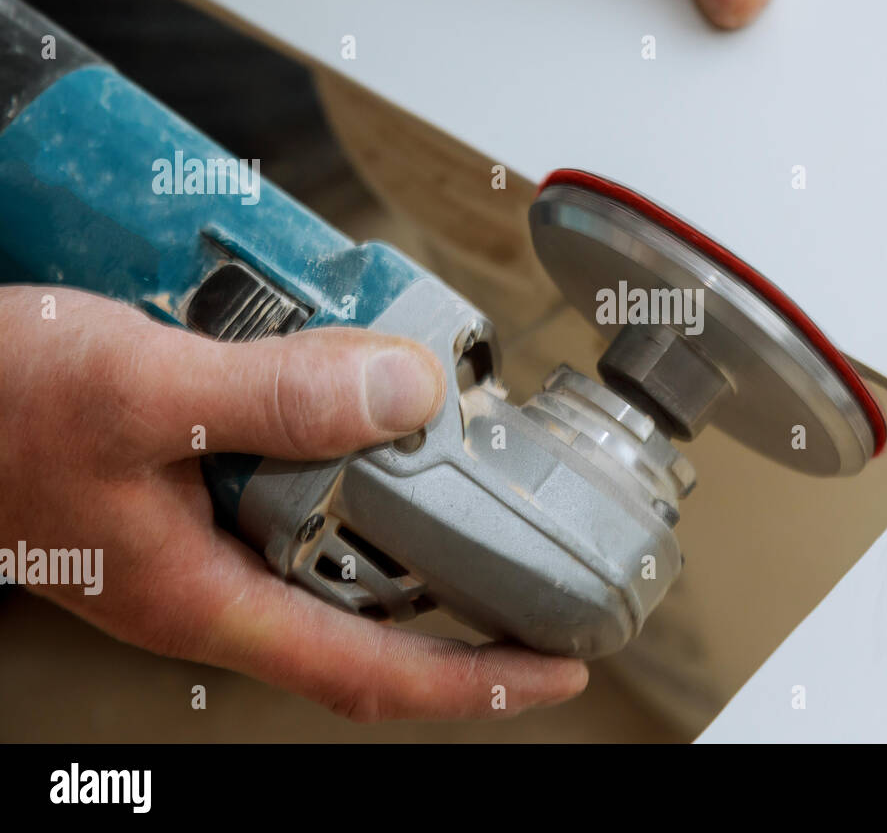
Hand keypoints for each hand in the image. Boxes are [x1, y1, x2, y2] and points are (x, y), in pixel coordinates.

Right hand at [0, 287, 586, 721]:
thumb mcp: (138, 392)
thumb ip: (274, 397)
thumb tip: (406, 397)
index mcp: (209, 598)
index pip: (369, 676)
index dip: (475, 684)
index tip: (557, 669)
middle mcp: (217, 582)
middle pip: (371, 612)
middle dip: (462, 589)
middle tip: (539, 548)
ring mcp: (205, 540)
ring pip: (338, 540)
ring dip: (408, 505)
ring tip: (472, 458)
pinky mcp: (195, 491)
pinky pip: (297, 486)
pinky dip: (348, 453)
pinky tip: (366, 399)